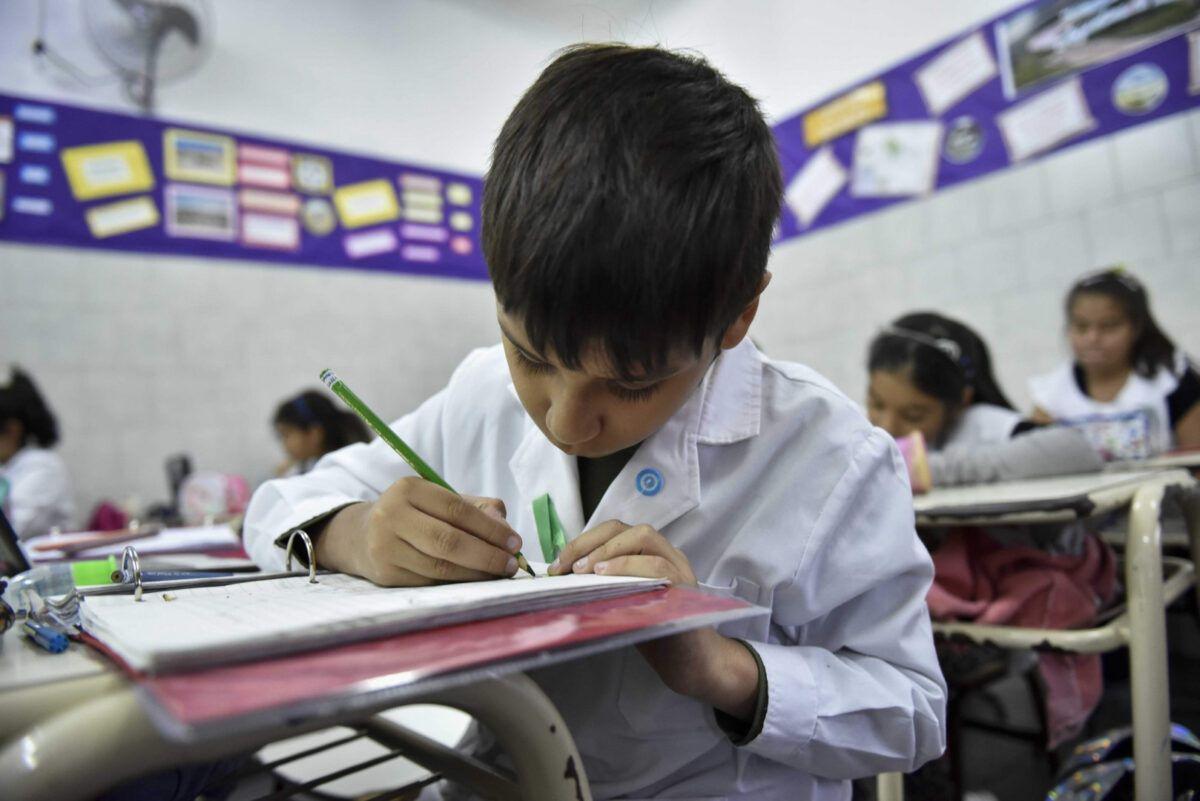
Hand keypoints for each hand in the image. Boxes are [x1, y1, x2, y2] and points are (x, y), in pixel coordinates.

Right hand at [314, 477, 522, 585]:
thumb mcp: (439, 500)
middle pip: (448, 541)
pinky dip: (458, 583)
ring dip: (476, 574)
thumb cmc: (414, 515)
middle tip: (511, 565)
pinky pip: (430, 582)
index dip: (489, 528)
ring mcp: (384, 547)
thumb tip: (505, 528)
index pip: (456, 509)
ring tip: (498, 574)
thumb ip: (476, 508)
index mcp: (408, 489)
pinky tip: (475, 580)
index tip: (514, 542)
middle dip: (486, 555)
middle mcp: (391, 515)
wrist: (361, 536)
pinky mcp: (385, 574)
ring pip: (440, 567)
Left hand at [548, 521, 756, 718]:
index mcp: (651, 555)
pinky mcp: (684, 586)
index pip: (616, 531)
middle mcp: (668, 554)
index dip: (584, 541)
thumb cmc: (656, 634)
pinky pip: (656, 565)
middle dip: (591, 542)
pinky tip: (604, 575)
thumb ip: (606, 586)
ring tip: (582, 569)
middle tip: (565, 566)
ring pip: (644, 537)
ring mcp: (679, 567)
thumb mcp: (626, 604)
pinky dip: (627, 565)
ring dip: (608, 551)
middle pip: (627, 529)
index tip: (558, 563)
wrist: (691, 664)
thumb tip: (566, 578)